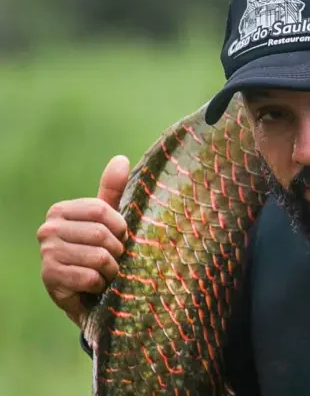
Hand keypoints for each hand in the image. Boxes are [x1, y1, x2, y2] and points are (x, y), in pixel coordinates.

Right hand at [38, 155, 129, 327]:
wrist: (87, 291)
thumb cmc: (101, 249)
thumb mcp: (109, 218)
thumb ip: (113, 190)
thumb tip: (120, 158)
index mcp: (61, 210)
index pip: (101, 209)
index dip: (120, 226)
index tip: (121, 236)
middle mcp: (48, 229)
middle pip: (101, 234)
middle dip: (117, 250)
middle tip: (114, 259)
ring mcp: (47, 253)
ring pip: (98, 257)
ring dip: (111, 269)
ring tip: (106, 271)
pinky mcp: (50, 277)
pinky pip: (90, 277)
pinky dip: (100, 283)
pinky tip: (95, 285)